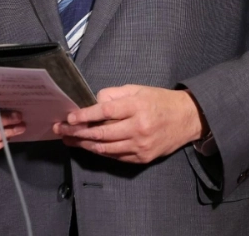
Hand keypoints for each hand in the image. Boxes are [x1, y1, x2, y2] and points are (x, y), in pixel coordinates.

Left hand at [54, 85, 204, 163]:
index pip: (106, 111)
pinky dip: (100, 152)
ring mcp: (141, 145)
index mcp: (137, 106)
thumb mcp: (138, 89)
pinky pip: (116, 157)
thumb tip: (94, 102)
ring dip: (84, 144)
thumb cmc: (159, 101)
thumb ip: (115, 94)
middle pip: (102, 132)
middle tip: (61, 130)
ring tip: (69, 139)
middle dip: (78, 132)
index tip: (70, 117)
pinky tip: (88, 146)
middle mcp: (139, 127)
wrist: (186, 119)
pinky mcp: (142, 158)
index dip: (85, 115)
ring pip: (106, 148)